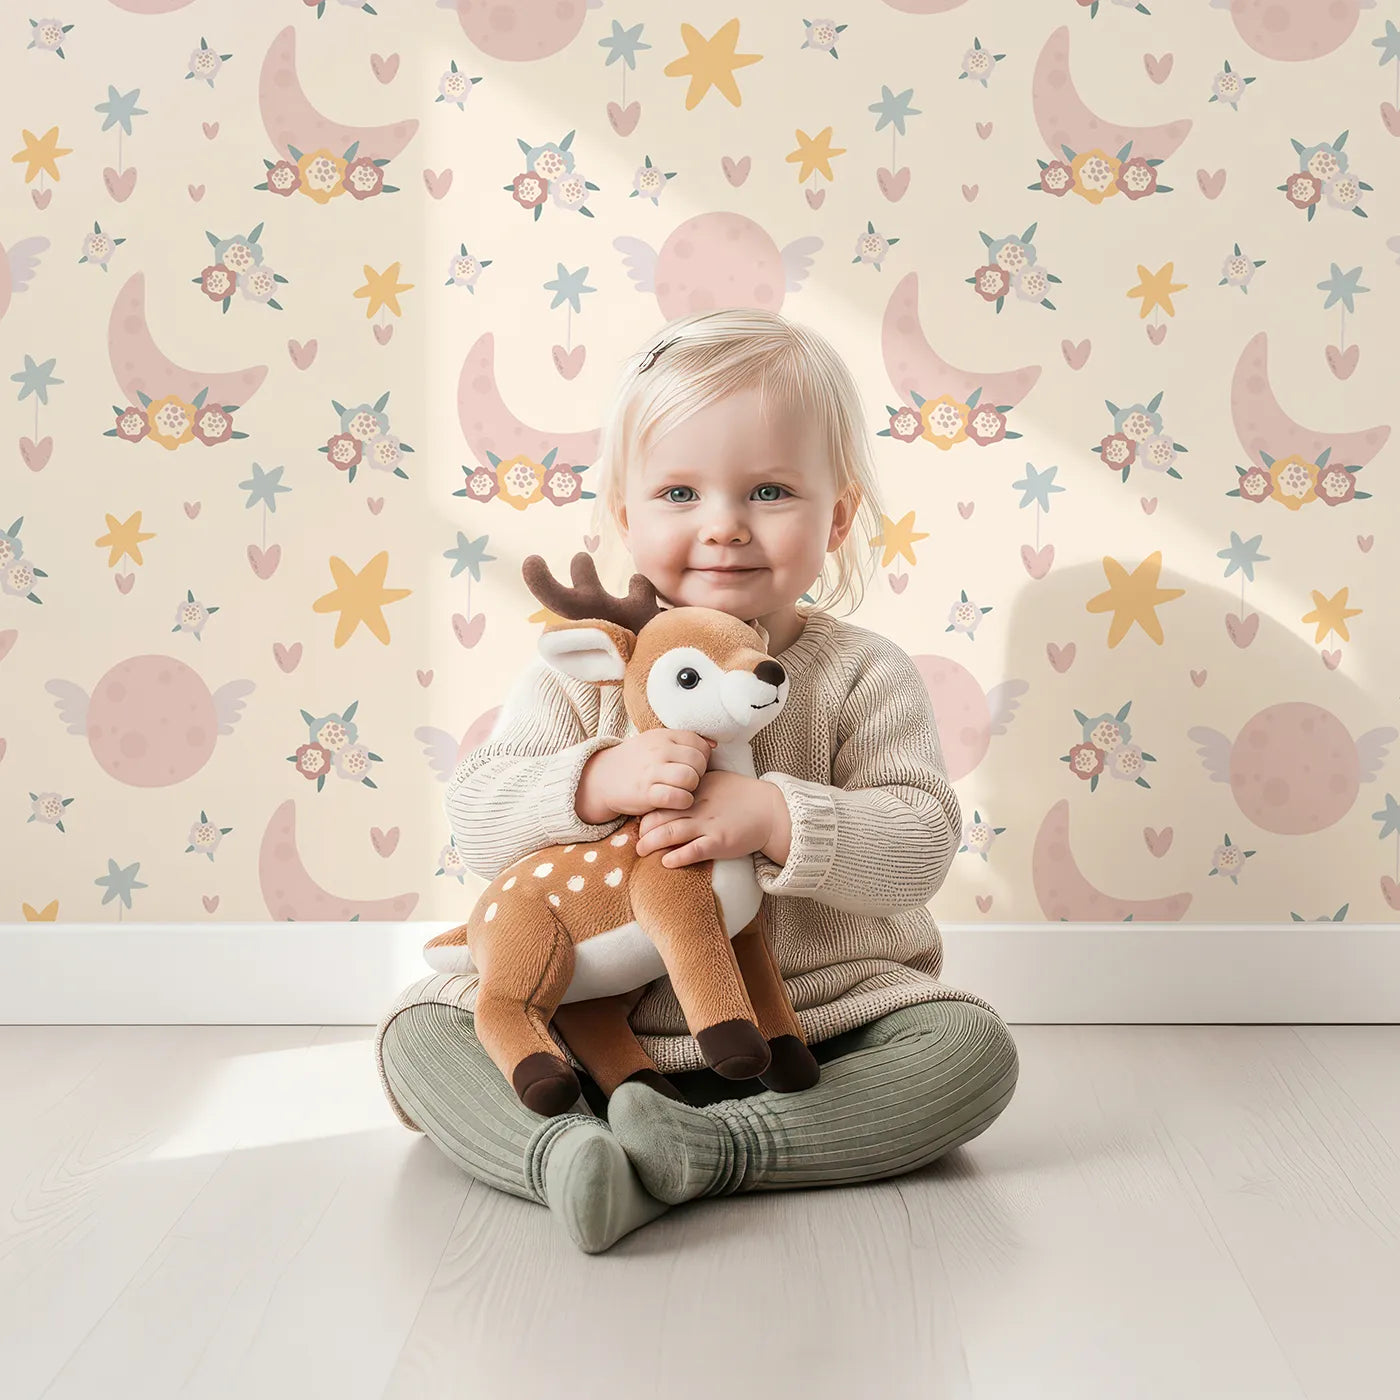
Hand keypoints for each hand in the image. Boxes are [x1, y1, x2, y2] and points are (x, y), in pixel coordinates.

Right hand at [576, 729, 716, 823]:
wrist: (603, 777)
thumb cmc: (637, 761)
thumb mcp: (657, 742)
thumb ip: (684, 742)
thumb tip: (714, 745)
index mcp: (664, 736)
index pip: (699, 744)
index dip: (703, 758)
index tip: (693, 767)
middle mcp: (659, 751)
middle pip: (698, 761)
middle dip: (699, 774)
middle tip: (689, 781)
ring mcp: (651, 771)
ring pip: (690, 778)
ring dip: (692, 788)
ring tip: (683, 790)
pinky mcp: (646, 793)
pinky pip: (677, 797)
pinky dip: (683, 801)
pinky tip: (676, 801)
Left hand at [634, 769, 784, 867]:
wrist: (772, 811)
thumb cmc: (744, 796)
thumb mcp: (716, 780)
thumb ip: (695, 784)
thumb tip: (675, 786)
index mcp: (696, 790)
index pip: (663, 798)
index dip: (647, 810)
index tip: (641, 820)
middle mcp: (698, 806)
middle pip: (660, 816)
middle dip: (643, 829)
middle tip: (635, 839)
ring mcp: (708, 824)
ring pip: (670, 833)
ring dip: (651, 844)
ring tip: (641, 851)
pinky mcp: (719, 842)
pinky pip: (692, 850)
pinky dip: (677, 857)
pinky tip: (666, 862)